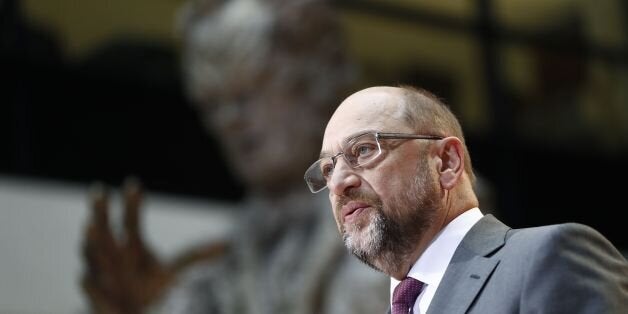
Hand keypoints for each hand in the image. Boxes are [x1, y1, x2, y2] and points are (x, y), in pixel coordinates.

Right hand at [81, 178, 227, 313]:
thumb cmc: (153, 292)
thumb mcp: (176, 272)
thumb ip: (198, 255)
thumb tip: (229, 244)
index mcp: (133, 248)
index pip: (130, 221)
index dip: (132, 204)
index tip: (133, 184)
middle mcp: (115, 258)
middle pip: (104, 230)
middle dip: (100, 211)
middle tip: (99, 190)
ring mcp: (103, 276)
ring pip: (92, 254)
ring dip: (91, 243)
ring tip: (89, 227)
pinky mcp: (99, 298)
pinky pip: (91, 288)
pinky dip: (90, 283)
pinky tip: (86, 274)